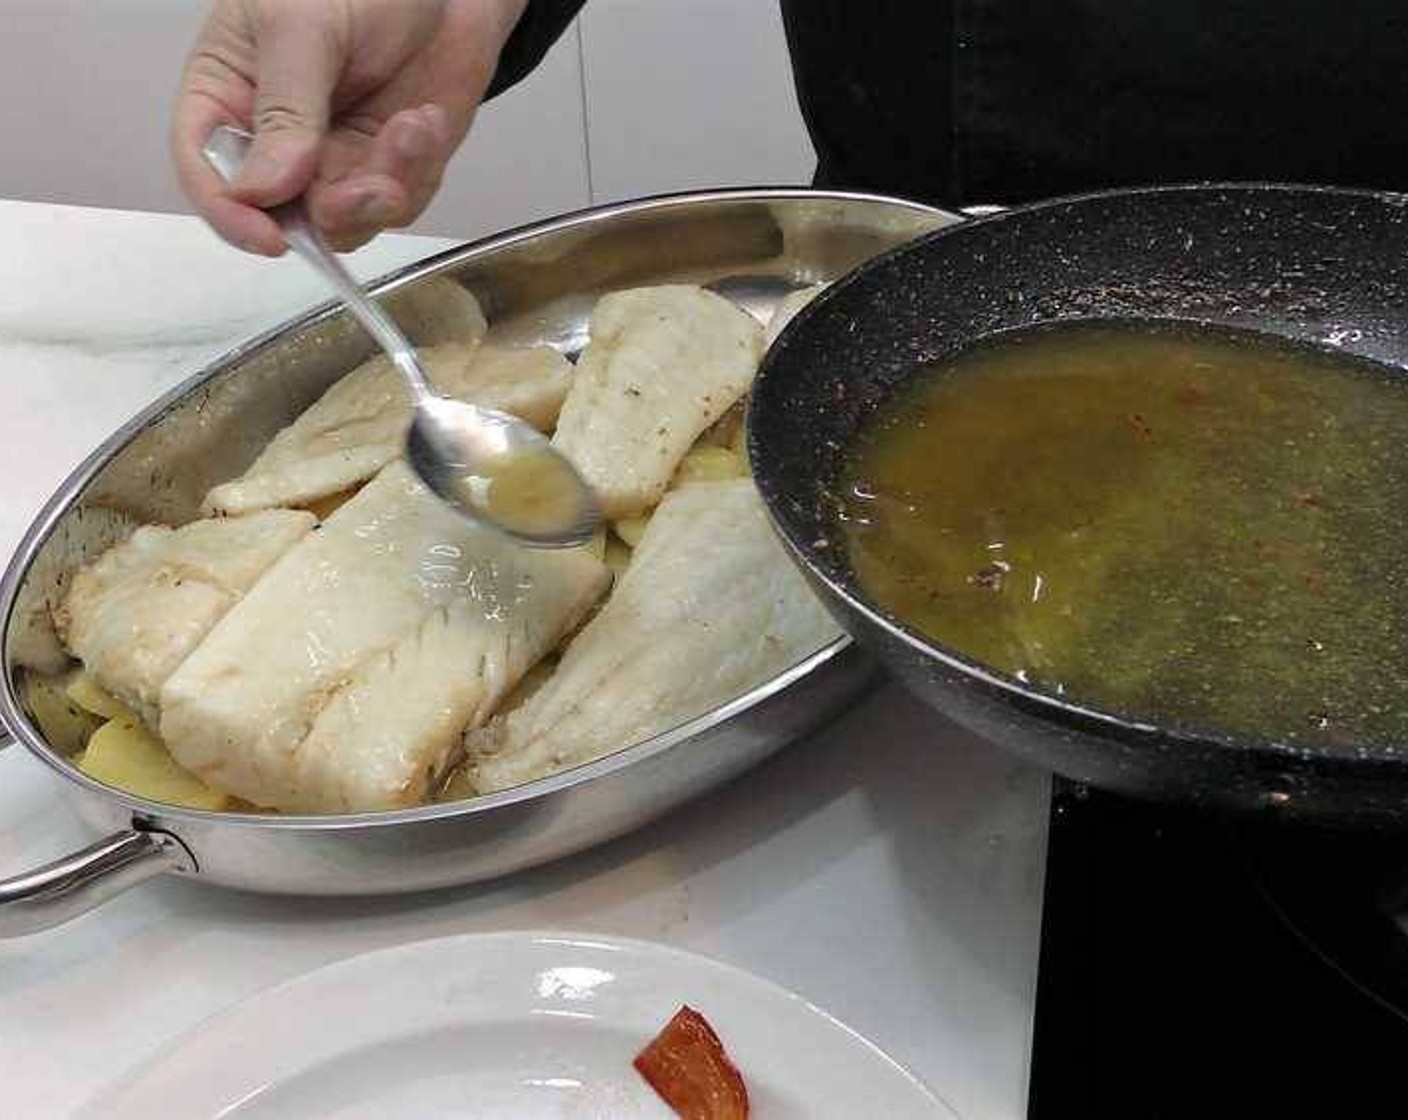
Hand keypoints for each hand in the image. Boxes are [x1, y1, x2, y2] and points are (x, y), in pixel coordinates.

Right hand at [172, 0, 526, 254]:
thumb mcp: (301, 25)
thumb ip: (284, 109)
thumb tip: (262, 189)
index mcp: (226, 95)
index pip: (206, 173)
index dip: (231, 215)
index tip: (270, 238)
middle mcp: (277, 140)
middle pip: (284, 216)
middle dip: (334, 211)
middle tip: (372, 187)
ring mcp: (336, 158)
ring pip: (348, 221)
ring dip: (385, 189)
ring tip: (413, 128)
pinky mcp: (391, 167)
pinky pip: (401, 200)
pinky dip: (418, 169)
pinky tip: (425, 118)